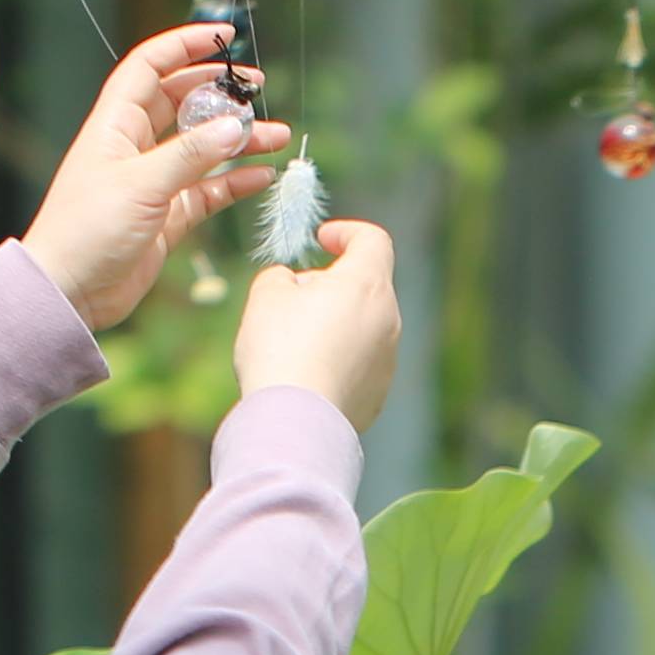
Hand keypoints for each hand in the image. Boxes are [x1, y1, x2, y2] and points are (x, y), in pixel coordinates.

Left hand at [23, 21, 290, 331]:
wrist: (68, 292)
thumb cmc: (86, 231)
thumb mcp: (141, 185)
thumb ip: (192, 155)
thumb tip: (237, 126)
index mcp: (115, 125)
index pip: (150, 67)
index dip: (184, 46)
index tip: (224, 37)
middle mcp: (134, 146)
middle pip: (182, 103)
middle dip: (220, 92)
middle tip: (258, 88)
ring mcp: (152, 181)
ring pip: (202, 148)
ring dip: (237, 139)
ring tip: (276, 136)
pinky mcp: (166, 216)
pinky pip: (208, 190)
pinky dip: (235, 182)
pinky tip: (262, 176)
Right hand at [233, 220, 402, 429]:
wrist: (293, 420)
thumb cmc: (279, 349)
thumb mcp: (267, 295)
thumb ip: (282, 276)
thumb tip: (294, 285)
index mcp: (367, 284)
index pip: (374, 241)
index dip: (347, 233)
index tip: (322, 240)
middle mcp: (388, 319)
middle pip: (366, 286)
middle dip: (332, 284)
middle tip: (292, 299)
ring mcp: (388, 359)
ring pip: (363, 327)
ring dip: (334, 324)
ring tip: (292, 344)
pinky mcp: (378, 392)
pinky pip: (359, 364)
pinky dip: (336, 361)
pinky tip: (305, 375)